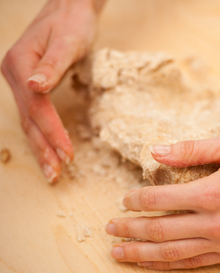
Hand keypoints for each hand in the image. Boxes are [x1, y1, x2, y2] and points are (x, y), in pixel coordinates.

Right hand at [1, 0, 101, 181]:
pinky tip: (49, 146)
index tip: (68, 155)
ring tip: (52, 170)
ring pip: (28, 120)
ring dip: (40, 146)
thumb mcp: (66, 42)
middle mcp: (14, 74)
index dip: (53, 133)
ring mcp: (19, 79)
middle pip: (28, 119)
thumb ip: (52, 65)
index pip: (37, 108)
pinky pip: (33, 113)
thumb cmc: (72, 22)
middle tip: (55, 175)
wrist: (71, 7)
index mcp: (19, 65)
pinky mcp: (29, 83)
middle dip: (43, 148)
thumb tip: (34, 86)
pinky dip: (42, 132)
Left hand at [105, 135, 219, 269]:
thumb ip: (192, 149)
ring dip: (142, 255)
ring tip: (119, 254)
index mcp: (212, 192)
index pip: (160, 200)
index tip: (124, 199)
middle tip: (110, 230)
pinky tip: (154, 264)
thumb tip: (156, 151)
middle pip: (160, 231)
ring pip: (173, 253)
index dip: (137, 200)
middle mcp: (214, 223)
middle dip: (130, 231)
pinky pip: (194, 263)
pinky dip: (170, 265)